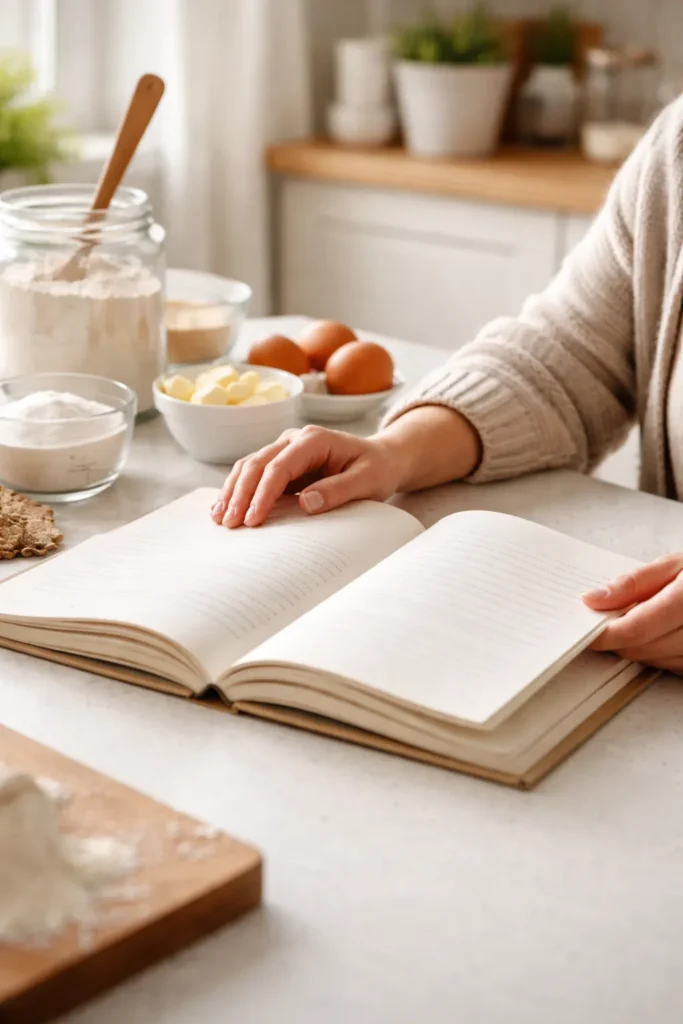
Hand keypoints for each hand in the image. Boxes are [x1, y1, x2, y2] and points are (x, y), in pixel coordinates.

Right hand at [210, 425, 402, 527]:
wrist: (382, 459)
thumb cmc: (377, 469)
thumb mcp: (368, 481)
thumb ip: (339, 490)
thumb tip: (306, 503)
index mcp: (314, 440)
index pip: (280, 466)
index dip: (263, 493)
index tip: (253, 519)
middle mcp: (294, 440)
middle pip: (257, 463)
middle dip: (240, 494)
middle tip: (229, 524)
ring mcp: (284, 450)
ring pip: (248, 466)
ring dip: (232, 492)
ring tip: (218, 518)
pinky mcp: (281, 464)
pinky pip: (253, 475)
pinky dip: (237, 490)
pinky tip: (223, 508)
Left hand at [584, 553, 682, 672]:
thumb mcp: (675, 565)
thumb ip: (633, 583)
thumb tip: (593, 600)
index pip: (636, 629)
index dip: (606, 633)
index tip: (588, 631)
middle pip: (643, 649)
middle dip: (620, 639)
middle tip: (610, 621)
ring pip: (656, 661)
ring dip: (639, 648)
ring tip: (642, 621)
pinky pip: (674, 667)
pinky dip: (659, 654)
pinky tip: (662, 635)